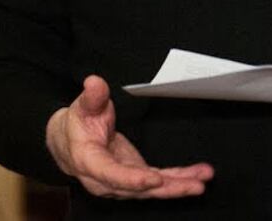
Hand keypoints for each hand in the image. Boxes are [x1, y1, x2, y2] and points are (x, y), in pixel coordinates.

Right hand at [46, 75, 213, 198]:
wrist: (70, 142)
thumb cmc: (77, 124)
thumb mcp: (81, 107)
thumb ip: (91, 97)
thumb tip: (94, 82)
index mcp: (89, 162)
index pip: (111, 174)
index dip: (132, 179)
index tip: (154, 179)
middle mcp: (106, 179)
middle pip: (138, 188)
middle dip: (168, 188)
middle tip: (194, 186)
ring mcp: (122, 181)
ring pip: (152, 189)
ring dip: (179, 186)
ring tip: (202, 182)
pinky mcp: (135, 177)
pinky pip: (158, 182)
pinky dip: (178, 179)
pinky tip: (198, 176)